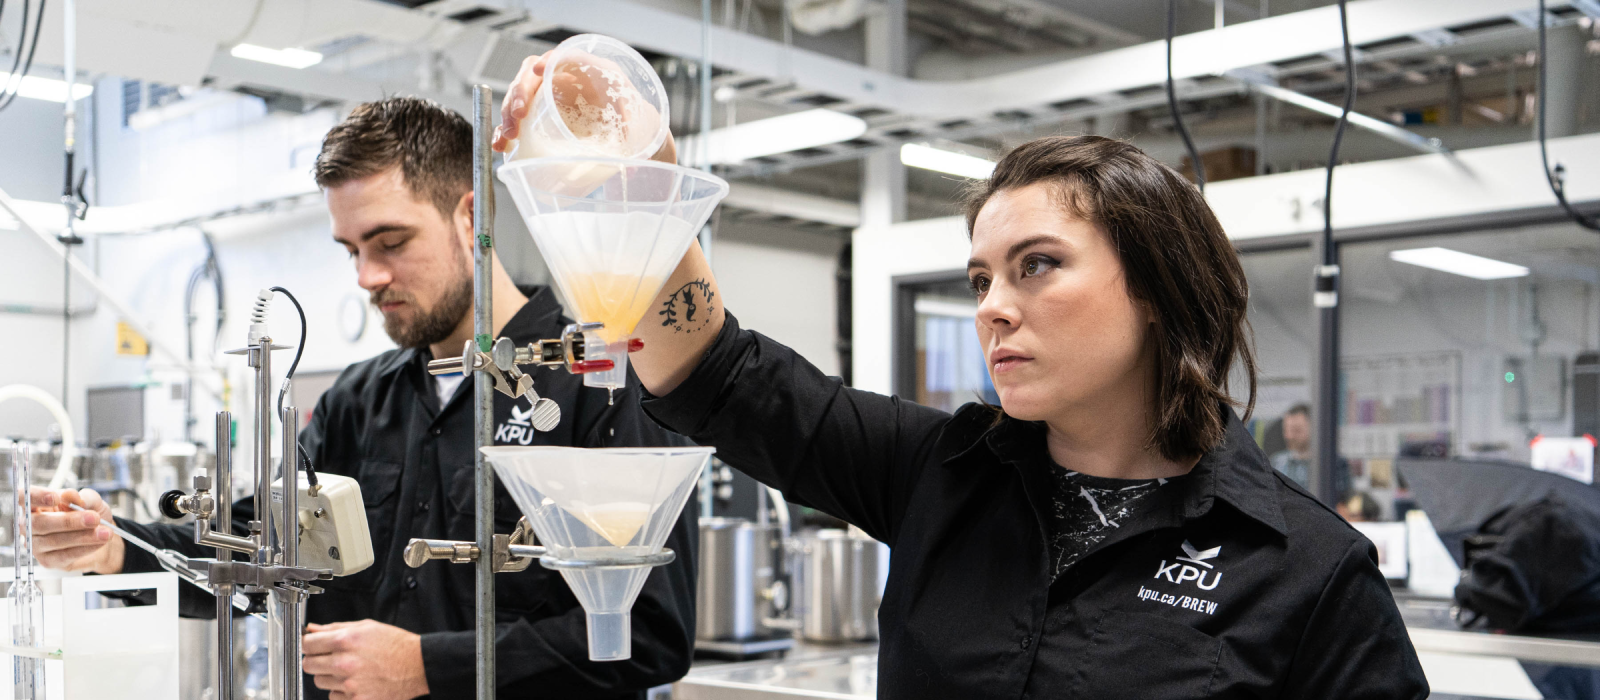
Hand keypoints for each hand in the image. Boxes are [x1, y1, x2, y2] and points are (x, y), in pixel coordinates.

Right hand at [30, 488, 123, 573]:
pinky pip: (65, 555)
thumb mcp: (92, 501)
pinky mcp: (48, 561)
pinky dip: (85, 548)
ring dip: (82, 536)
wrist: (102, 537)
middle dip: (68, 521)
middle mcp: (30, 525)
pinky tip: (99, 542)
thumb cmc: (91, 514)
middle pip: (38, 523)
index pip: (24, 497)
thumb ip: (82, 497)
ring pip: (54, 541)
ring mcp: (37, 545)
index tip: (56, 498)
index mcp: (36, 504)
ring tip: (105, 532)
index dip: (36, 497)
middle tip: (94, 518)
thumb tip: (70, 495)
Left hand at [302, 620, 428, 699]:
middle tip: (331, 658)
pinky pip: (333, 696)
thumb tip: (312, 629)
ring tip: (349, 670)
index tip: (313, 646)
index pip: (308, 644)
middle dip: (317, 661)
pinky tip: (356, 682)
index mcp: (345, 640)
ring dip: (329, 677)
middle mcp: (344, 662)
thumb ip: (335, 628)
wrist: (418, 666)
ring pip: (320, 682)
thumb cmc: (395, 645)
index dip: (309, 644)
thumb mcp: (367, 627)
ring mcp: (349, 684)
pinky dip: (341, 691)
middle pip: (309, 665)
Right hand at [492, 52, 676, 163]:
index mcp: (589, 72)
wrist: (627, 127)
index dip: (550, 61)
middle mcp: (565, 79)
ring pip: (519, 94)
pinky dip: (506, 129)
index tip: (539, 69)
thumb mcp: (636, 120)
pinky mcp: (540, 113)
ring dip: (508, 114)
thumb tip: (631, 158)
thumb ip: (633, 130)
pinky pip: (517, 117)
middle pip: (532, 74)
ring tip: (509, 136)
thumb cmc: (632, 118)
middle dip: (520, 93)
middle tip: (518, 115)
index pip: (565, 58)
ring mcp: (549, 95)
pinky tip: (502, 144)